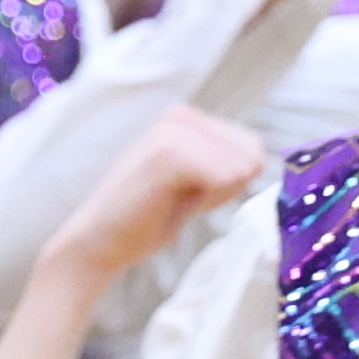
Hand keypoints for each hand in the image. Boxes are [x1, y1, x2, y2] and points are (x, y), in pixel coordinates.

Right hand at [50, 105, 265, 294]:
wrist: (97, 242)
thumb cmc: (144, 219)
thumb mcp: (193, 183)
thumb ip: (223, 165)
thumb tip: (261, 160)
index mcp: (184, 119)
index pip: (251, 147)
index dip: (229, 182)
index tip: (188, 192)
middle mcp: (179, 115)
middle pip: (252, 154)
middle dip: (225, 187)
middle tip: (178, 199)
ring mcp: (173, 131)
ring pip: (242, 166)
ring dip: (213, 195)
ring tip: (170, 200)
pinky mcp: (171, 153)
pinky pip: (227, 177)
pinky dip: (206, 200)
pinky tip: (168, 204)